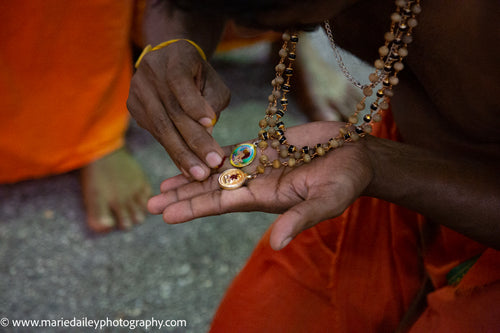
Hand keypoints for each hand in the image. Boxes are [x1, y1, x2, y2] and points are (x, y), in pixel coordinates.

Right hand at [127, 40, 230, 180]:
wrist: (169, 60)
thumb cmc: (199, 75)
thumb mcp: (213, 82)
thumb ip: (213, 102)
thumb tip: (207, 130)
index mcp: (175, 57)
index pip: (180, 81)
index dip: (194, 103)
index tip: (211, 123)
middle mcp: (151, 71)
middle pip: (172, 111)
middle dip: (194, 141)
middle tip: (211, 164)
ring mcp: (138, 90)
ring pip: (161, 127)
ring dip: (182, 154)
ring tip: (199, 173)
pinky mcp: (133, 107)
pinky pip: (155, 133)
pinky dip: (173, 153)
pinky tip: (186, 168)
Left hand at [148, 121, 373, 249]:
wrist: (356, 155)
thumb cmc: (345, 182)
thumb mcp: (325, 203)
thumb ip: (300, 219)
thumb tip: (277, 243)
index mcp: (265, 198)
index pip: (221, 204)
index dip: (193, 208)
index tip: (166, 215)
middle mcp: (256, 182)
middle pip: (211, 190)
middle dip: (182, 195)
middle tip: (151, 201)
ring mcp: (259, 163)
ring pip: (216, 170)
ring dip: (190, 174)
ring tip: (163, 182)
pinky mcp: (265, 144)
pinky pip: (233, 148)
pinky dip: (211, 152)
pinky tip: (192, 154)